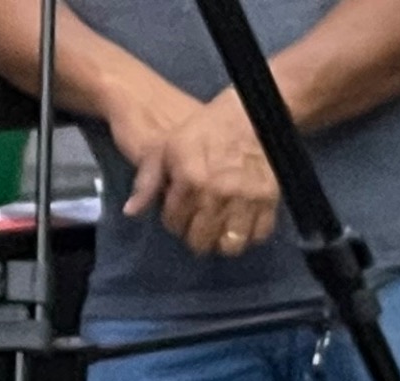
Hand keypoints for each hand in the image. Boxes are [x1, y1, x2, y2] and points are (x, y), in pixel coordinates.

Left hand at [124, 87, 282, 256]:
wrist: (249, 117)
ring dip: (221, 243)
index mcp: (190, 180)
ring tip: (218, 232)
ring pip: (230, 245)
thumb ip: (148, 181)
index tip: (177, 215)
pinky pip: (258, 235)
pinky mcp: (269, 203)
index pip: (174, 222)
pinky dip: (248, 236)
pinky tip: (239, 226)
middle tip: (196, 228)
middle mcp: (217, 195)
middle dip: (195, 237)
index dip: (172, 221)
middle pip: (201, 240)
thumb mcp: (167, 148)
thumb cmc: (203, 131)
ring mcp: (245, 201)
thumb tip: (130, 213)